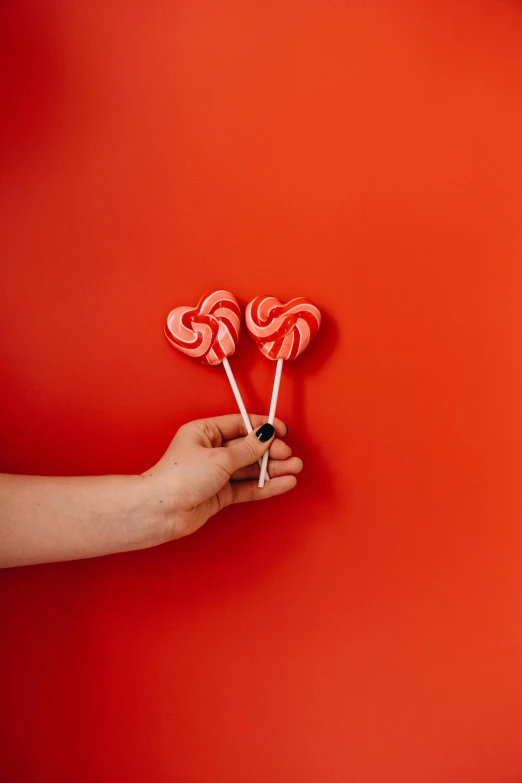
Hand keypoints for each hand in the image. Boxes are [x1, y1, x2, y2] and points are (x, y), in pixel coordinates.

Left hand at [142, 413, 302, 541]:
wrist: (161, 511)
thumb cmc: (180, 478)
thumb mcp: (219, 458)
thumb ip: (247, 449)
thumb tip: (266, 435)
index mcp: (205, 432)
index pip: (240, 425)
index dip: (263, 427)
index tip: (282, 431)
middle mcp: (211, 451)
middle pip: (248, 447)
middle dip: (271, 451)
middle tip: (289, 455)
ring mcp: (216, 473)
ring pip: (250, 469)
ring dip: (273, 469)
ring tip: (294, 469)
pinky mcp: (220, 494)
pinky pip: (248, 487)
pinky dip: (266, 485)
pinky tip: (283, 483)